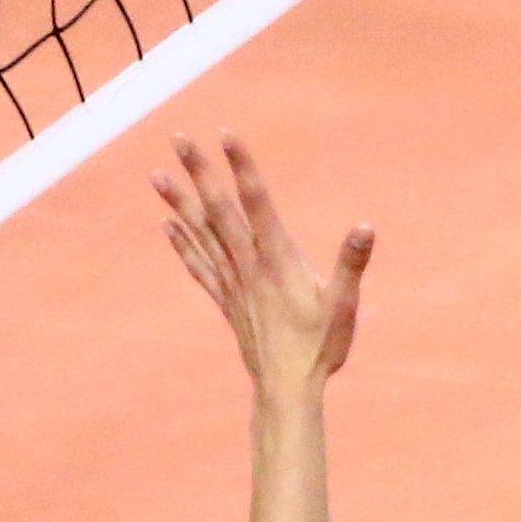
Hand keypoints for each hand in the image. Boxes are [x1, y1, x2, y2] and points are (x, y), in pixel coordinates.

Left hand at [155, 133, 369, 397]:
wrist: (287, 387)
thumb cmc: (321, 347)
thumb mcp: (345, 305)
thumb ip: (352, 264)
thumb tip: (365, 227)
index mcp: (277, 259)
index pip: (256, 202)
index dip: (242, 167)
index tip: (226, 134)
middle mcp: (248, 265)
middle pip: (219, 210)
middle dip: (200, 172)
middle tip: (179, 139)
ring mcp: (233, 283)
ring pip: (200, 233)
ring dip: (178, 203)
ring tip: (155, 175)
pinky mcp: (227, 301)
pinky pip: (199, 266)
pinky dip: (182, 244)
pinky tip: (167, 226)